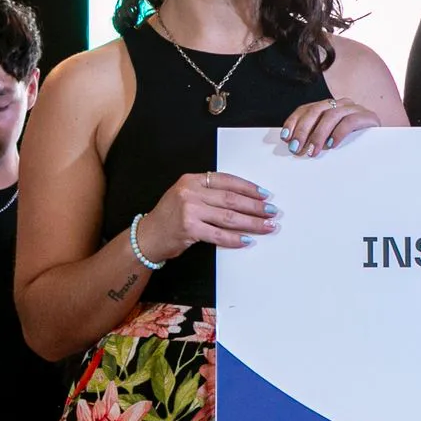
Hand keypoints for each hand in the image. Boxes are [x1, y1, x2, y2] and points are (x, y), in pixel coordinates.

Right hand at [137, 171, 275, 258]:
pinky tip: (248, 240)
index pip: (226, 180)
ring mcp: (189, 210)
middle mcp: (190, 192)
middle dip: (255, 206)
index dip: (248, 188)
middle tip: (272, 211)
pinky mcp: (189, 228)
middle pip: (231, 199)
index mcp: (191, 180)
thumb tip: (244, 199)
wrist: (147, 237)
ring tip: (267, 226)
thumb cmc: (170, 217)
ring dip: (252, 222)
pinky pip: (219, 234)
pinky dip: (235, 238)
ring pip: (229, 217)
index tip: (264, 194)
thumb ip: (209, 193)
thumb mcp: (186, 196)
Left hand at [282, 97, 379, 157]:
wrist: (384, 146)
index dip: (294, 122)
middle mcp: (341, 104)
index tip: (286, 137)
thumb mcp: (330, 139)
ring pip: (331, 115)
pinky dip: (338, 133)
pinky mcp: (368, 117)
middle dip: (303, 130)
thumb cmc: (353, 145)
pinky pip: (350, 121)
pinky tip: (332, 145)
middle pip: (317, 110)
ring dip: (318, 134)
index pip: (307, 109)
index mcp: (330, 107)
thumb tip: (293, 145)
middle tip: (296, 147)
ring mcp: (355, 109)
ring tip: (312, 150)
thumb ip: (315, 137)